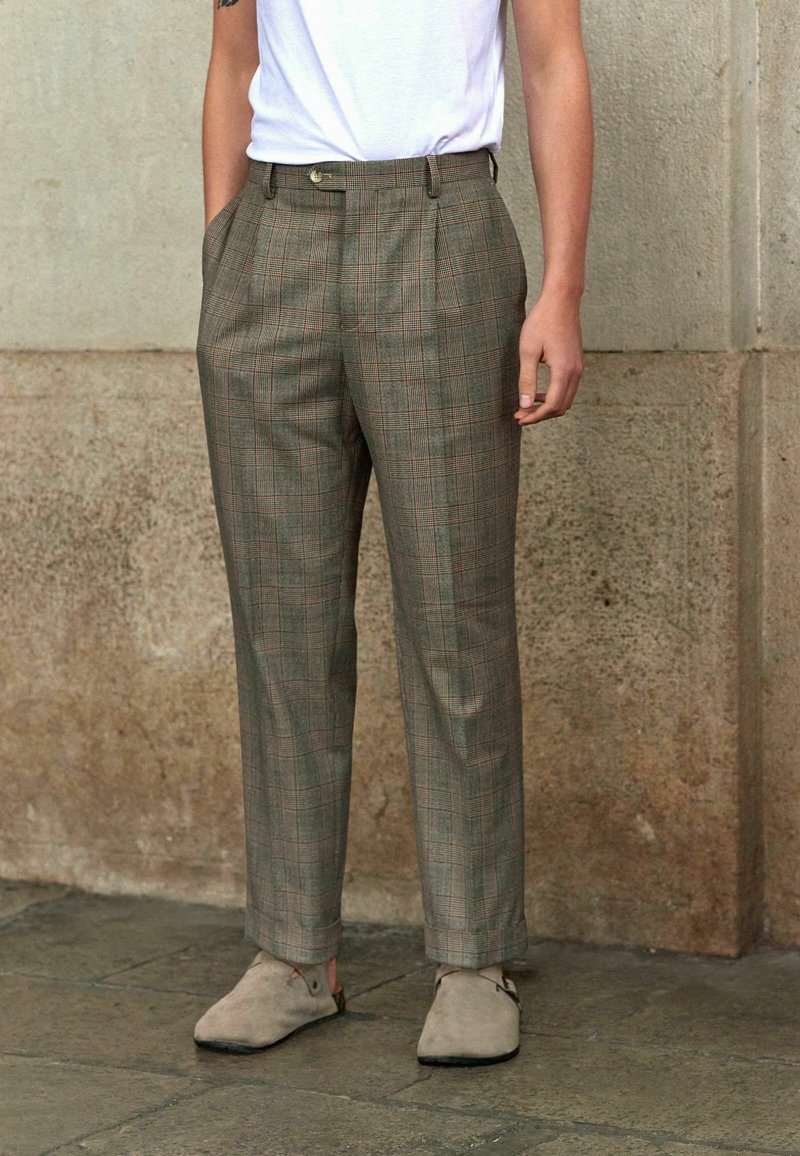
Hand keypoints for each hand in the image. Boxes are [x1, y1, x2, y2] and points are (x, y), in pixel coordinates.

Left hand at [514, 289, 584, 424]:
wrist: (561, 300)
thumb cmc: (542, 321)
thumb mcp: (527, 351)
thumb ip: (527, 380)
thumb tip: (525, 405)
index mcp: (563, 370)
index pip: (551, 406)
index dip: (535, 416)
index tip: (518, 418)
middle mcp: (575, 372)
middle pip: (561, 407)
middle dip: (540, 416)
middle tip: (520, 416)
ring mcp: (578, 368)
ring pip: (565, 400)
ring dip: (547, 407)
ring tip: (527, 407)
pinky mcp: (576, 364)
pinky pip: (568, 389)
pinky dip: (554, 397)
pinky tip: (538, 393)